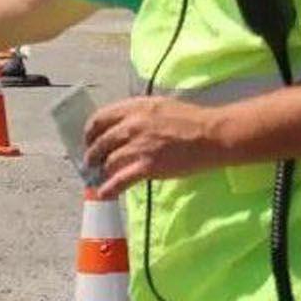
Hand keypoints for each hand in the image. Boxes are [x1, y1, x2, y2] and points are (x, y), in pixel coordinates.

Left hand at [83, 96, 227, 198]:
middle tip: (90, 163)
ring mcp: (138, 145)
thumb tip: (119, 127)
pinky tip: (104, 193)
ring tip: (98, 178)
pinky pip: (120, 179)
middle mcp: (131, 124)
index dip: (89, 132)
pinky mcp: (147, 165)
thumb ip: (137, 114)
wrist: (211, 134)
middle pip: (100, 142)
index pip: (99, 119)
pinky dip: (109, 188)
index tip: (88, 140)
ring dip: (100, 171)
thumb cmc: (190, 120)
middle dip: (91, 155)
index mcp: (133, 107)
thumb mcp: (158, 106)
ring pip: (108, 161)